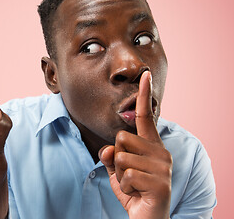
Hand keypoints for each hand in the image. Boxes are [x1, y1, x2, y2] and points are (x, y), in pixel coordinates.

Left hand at [99, 71, 171, 218]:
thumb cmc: (133, 192)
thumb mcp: (117, 172)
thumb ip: (111, 157)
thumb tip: (108, 149)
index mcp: (151, 146)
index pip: (146, 117)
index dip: (144, 96)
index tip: (145, 75)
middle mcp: (160, 152)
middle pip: (121, 138)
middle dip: (116, 158)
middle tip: (128, 174)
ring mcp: (162, 168)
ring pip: (121, 157)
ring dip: (119, 175)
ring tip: (133, 185)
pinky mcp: (160, 183)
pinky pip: (125, 176)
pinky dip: (124, 188)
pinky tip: (136, 194)